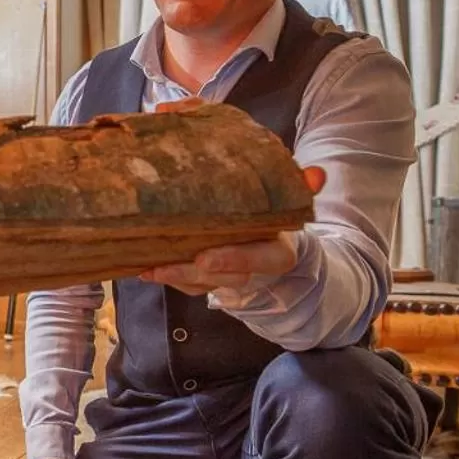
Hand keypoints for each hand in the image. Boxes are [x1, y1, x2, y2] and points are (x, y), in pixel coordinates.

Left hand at [140, 166, 326, 294]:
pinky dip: (165, 276)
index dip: (235, 260)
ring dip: (172, 276)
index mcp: (277, 251)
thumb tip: (317, 174)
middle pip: (223, 278)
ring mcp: (228, 279)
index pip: (262, 260)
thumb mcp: (290, 199)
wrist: (274, 246)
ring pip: (200, 285)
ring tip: (146, 266)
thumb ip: (301, 186)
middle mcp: (252, 270)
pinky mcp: (207, 281)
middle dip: (192, 273)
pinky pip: (186, 285)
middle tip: (164, 265)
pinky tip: (140, 266)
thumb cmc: (274, 216)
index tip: (206, 259)